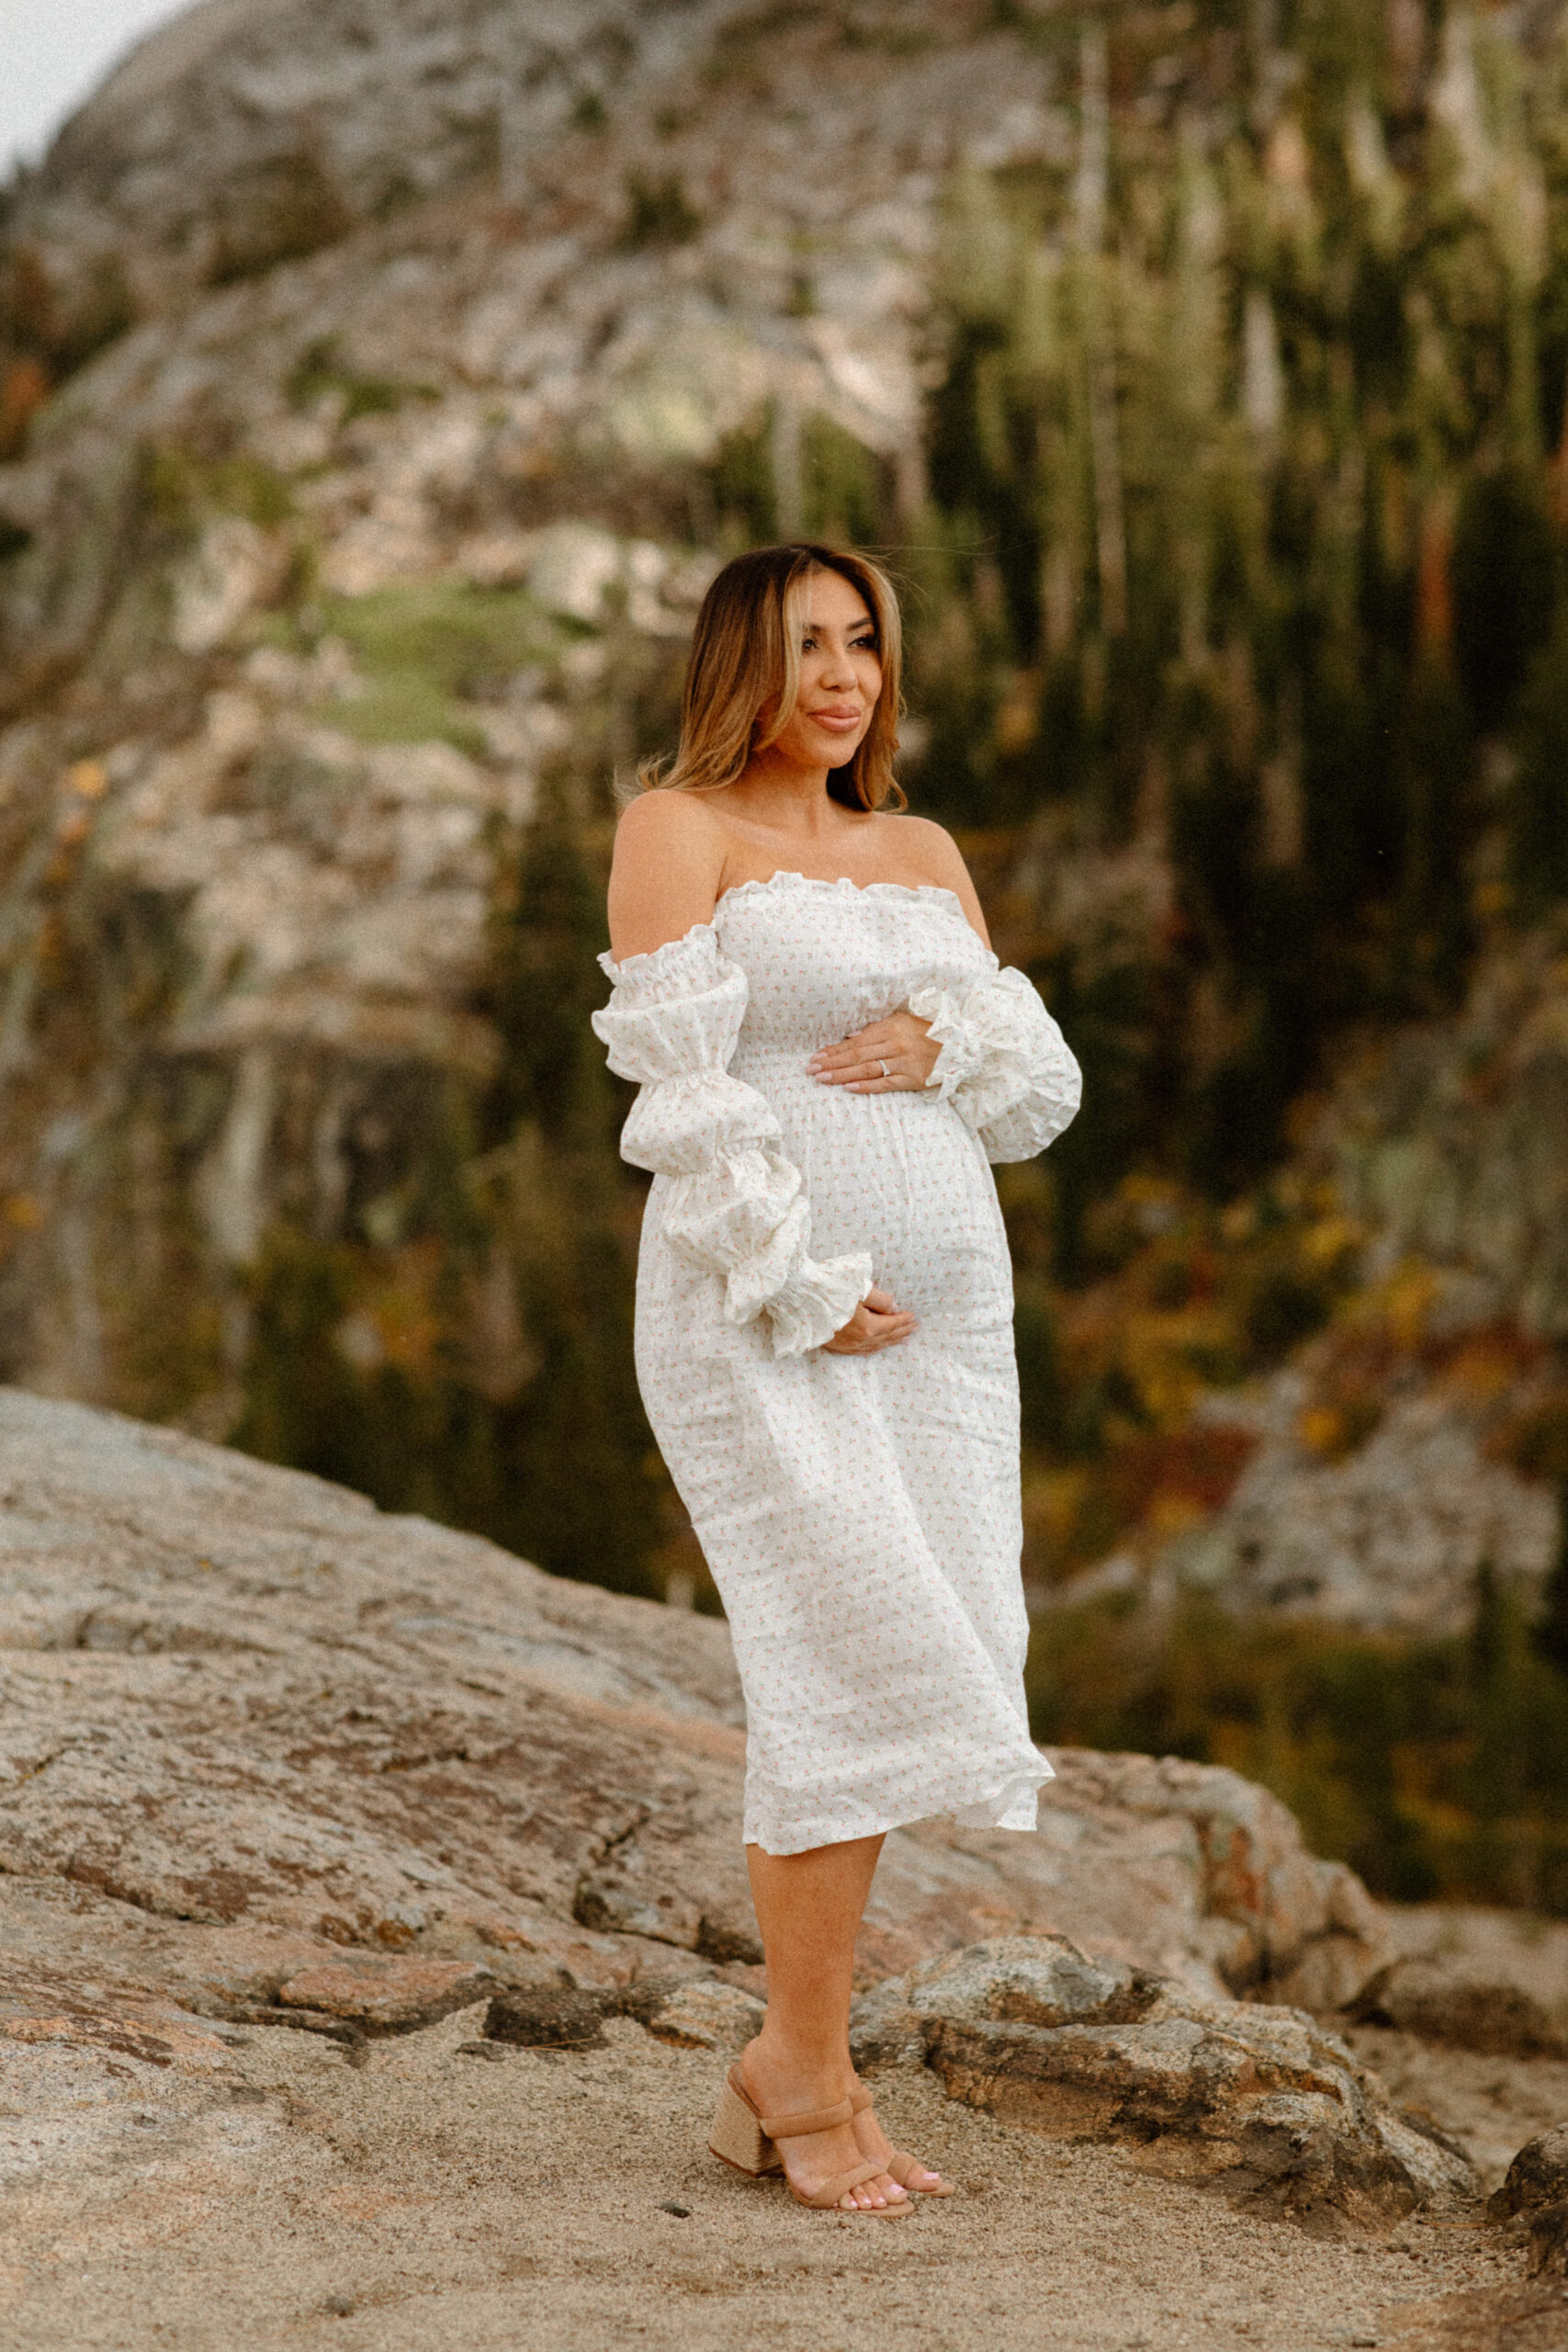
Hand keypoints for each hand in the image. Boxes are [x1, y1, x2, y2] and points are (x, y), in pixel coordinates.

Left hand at [808, 1010, 938, 1092]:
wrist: (961, 1047)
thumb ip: (876, 1029)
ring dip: (842, 1074)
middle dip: (832, 1062)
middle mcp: (896, 1044)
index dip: (834, 1050)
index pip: (856, 1041)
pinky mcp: (913, 1079)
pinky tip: (849, 1088)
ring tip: (822, 1078)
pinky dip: (867, 1086)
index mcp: (891, 1028)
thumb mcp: (902, 1022)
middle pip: (857, 1055)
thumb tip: (849, 1038)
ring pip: (867, 1069)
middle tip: (811, 1069)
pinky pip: (886, 1083)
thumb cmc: (928, 1033)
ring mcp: (904, 1062)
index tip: (816, 1056)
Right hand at [823, 1286, 916, 1353]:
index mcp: (867, 1327)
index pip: (891, 1325)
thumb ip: (881, 1300)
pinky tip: (873, 1346)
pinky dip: (871, 1348)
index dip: (904, 1320)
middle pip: (885, 1338)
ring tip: (900, 1339)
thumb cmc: (829, 1287)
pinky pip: (858, 1351)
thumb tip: (893, 1309)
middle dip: (900, 1332)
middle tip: (913, 1329)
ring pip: (872, 1347)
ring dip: (888, 1342)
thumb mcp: (861, 1287)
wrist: (797, 1297)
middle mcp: (857, 1340)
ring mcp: (844, 1345)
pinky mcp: (832, 1345)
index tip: (913, 1317)